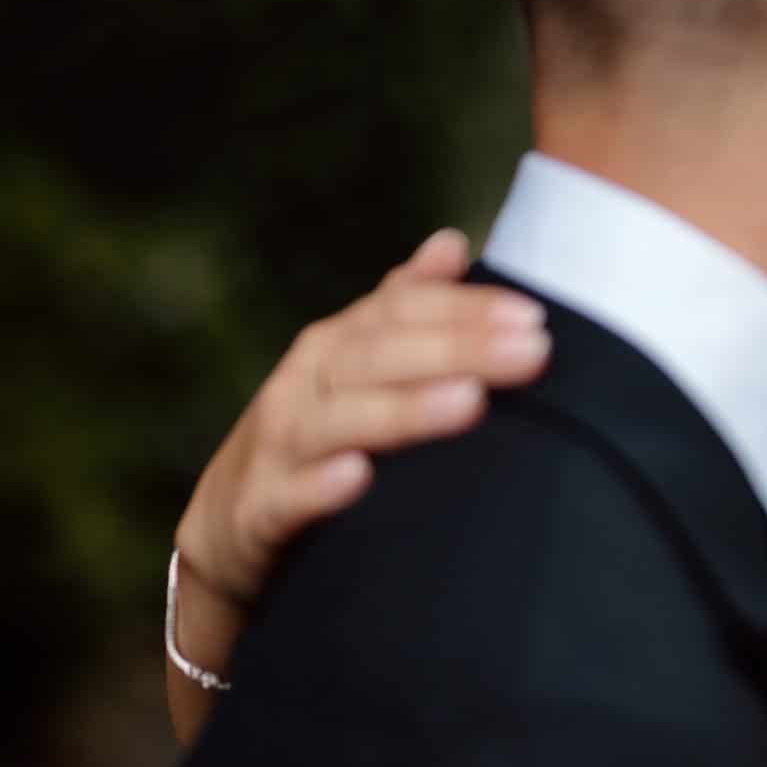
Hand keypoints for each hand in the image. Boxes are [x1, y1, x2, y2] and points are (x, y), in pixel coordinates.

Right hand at [173, 230, 550, 611]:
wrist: (232, 522)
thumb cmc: (313, 434)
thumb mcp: (351, 365)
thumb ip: (401, 308)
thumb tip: (452, 244)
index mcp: (336, 346)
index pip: (403, 310)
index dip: (466, 309)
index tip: (534, 317)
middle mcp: (306, 384)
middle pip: (380, 355)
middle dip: (459, 349)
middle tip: (533, 351)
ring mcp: (280, 445)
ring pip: (340, 420)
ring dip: (405, 410)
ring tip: (471, 402)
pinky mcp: (260, 510)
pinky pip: (289, 497)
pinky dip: (321, 488)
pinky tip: (359, 476)